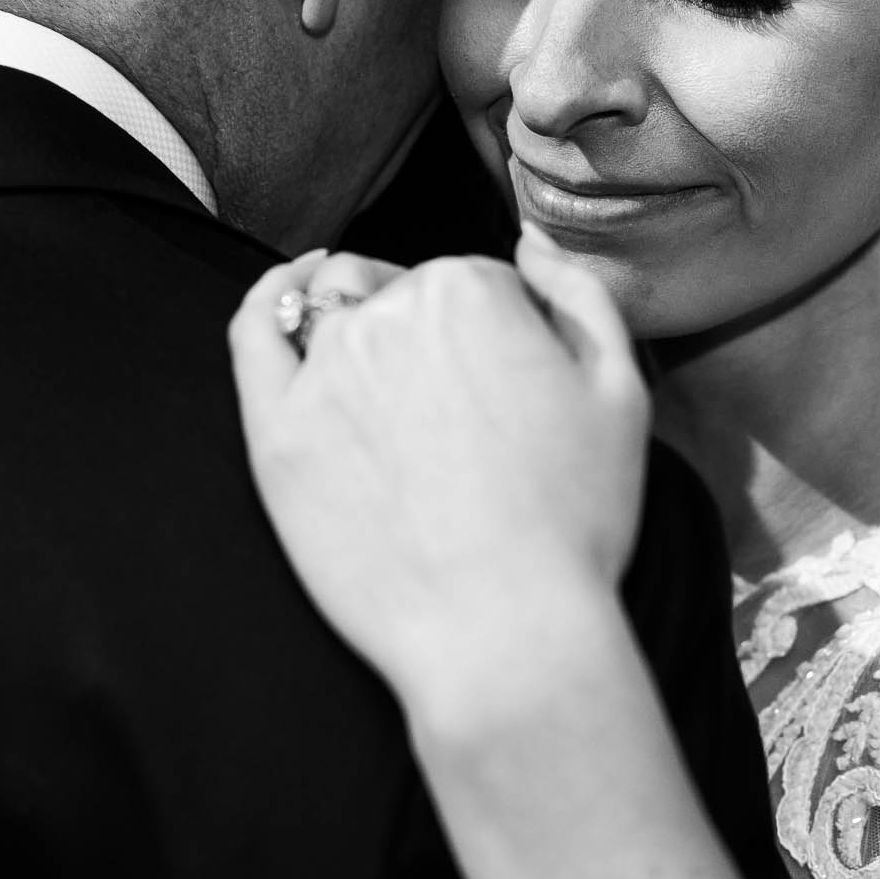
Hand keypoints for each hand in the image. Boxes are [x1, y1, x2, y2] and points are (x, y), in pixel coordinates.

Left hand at [229, 228, 652, 730]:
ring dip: (367, 330)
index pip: (480, 283)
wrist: (504, 633)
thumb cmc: (572, 523)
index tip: (515, 398)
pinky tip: (291, 288)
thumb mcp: (622, 391)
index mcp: (472, 290)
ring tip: (402, 404)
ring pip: (339, 312)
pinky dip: (272, 296)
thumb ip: (577, 294)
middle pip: (405, 293)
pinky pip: (258, 333)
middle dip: (434, 335)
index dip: (505, 340)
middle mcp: (389, 314)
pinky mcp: (276, 432)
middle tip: (467, 422)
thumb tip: (531, 245)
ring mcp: (323, 372)